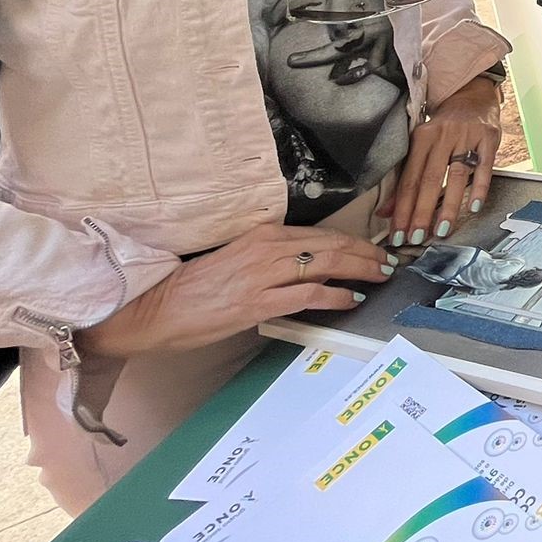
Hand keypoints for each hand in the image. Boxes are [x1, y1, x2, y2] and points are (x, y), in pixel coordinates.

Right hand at [79, 224, 393, 360]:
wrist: (154, 307)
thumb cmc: (192, 288)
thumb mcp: (235, 260)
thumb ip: (269, 259)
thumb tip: (305, 268)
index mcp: (261, 235)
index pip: (318, 234)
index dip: (350, 241)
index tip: (371, 248)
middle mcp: (266, 249)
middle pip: (329, 245)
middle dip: (364, 253)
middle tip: (387, 261)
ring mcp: (263, 275)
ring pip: (325, 265)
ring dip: (359, 270)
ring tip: (379, 276)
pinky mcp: (258, 302)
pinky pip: (308, 295)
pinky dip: (335, 295)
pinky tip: (352, 298)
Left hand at [383, 74, 503, 247]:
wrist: (473, 97)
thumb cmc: (444, 128)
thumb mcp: (421, 146)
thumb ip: (405, 178)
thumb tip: (386, 212)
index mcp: (421, 137)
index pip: (408, 179)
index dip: (402, 208)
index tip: (397, 233)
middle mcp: (443, 136)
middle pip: (429, 180)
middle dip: (421, 212)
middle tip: (415, 238)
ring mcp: (467, 137)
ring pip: (456, 176)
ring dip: (448, 206)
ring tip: (441, 230)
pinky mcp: (489, 138)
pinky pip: (485, 167)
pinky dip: (479, 188)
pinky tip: (473, 207)